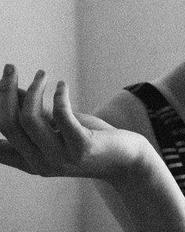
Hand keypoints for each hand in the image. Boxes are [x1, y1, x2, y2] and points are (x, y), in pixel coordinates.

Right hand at [0, 65, 147, 182]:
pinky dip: (59, 96)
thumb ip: (34, 113)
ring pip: (29, 119)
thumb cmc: (88, 139)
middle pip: (8, 124)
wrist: (125, 160)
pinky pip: (62, 116)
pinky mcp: (81, 147)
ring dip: (33, 89)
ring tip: (42, 73)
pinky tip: (61, 85)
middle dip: (4, 91)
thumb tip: (12, 89)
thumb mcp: (55, 127)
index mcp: (29, 160)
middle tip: (10, 69)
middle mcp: (40, 163)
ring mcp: (60, 158)